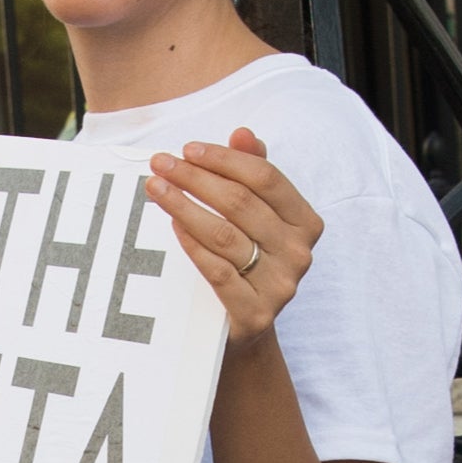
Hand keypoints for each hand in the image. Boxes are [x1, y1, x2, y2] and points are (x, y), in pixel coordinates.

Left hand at [144, 132, 326, 348]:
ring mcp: (280, 286)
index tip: (187, 149)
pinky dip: (191, 243)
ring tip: (156, 188)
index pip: (265, 178)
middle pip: (241, 202)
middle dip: (195, 177)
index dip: (224, 159)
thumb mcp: (255, 216)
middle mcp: (299, 253)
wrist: (242, 328)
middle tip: (160, 164)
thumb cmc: (247, 260)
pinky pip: (217, 270)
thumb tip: (243, 134)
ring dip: (184, 205)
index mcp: (305, 222)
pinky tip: (172, 224)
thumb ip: (252, 173)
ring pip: (225, 234)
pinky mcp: (255, 314)